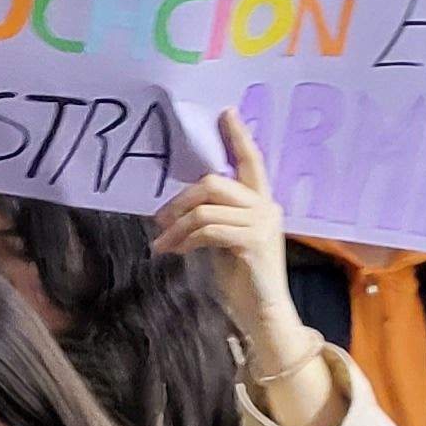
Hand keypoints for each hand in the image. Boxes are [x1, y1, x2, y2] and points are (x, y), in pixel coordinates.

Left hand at [151, 109, 305, 360]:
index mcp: (261, 202)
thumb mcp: (226, 239)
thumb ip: (215, 216)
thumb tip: (180, 207)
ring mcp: (262, 224)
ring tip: (162, 245)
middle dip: (179, 200)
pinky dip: (186, 240)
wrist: (262, 313)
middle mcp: (266, 207)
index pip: (251, 161)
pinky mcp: (254, 242)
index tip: (225, 112)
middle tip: (159, 221)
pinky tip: (177, 252)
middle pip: (213, 182)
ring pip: (205, 209)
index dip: (238, 136)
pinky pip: (209, 229)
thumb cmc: (241, 278)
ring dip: (176, 228)